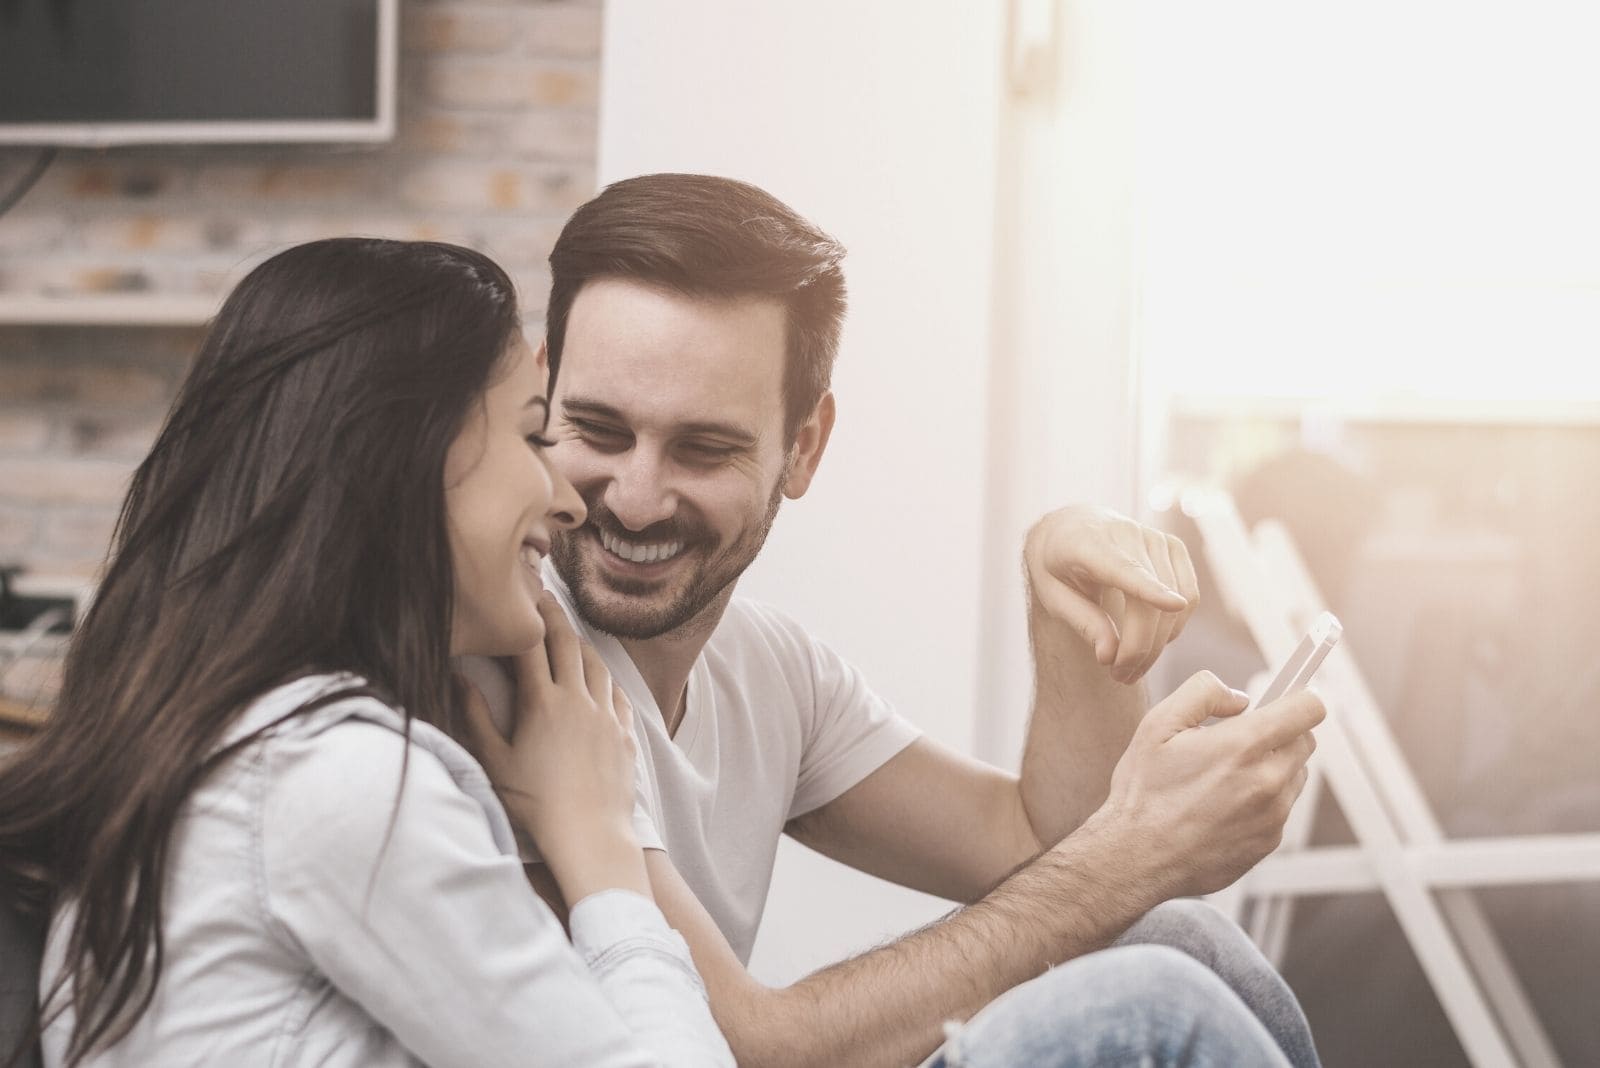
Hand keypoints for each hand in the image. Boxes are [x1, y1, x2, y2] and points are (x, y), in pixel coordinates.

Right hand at [462, 593, 644, 900]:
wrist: (590, 835)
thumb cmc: (535, 805)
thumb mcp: (495, 762)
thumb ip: (475, 716)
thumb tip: (459, 677)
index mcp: (541, 703)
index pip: (530, 646)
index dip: (523, 618)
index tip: (518, 597)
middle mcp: (577, 699)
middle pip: (567, 644)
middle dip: (555, 616)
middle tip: (546, 597)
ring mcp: (605, 715)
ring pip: (596, 664)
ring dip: (581, 643)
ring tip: (570, 633)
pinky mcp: (624, 733)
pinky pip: (616, 693)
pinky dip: (605, 678)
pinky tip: (600, 678)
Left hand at [1024, 505, 1198, 683]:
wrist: (1070, 527)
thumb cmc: (1056, 564)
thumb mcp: (1052, 595)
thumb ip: (1083, 622)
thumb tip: (1108, 656)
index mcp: (1087, 543)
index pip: (1124, 568)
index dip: (1150, 588)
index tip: (1174, 606)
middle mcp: (1127, 534)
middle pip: (1150, 603)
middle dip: (1140, 650)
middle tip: (1120, 677)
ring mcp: (1155, 538)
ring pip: (1177, 604)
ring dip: (1159, 645)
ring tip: (1131, 665)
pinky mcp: (1174, 547)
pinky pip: (1190, 596)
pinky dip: (1175, 625)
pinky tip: (1151, 637)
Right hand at [1092, 671, 1324, 896]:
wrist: (1136, 857)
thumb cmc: (1144, 793)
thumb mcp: (1158, 725)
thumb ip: (1203, 693)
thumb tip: (1240, 698)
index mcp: (1242, 746)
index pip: (1308, 709)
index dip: (1298, 697)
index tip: (1285, 699)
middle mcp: (1267, 781)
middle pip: (1306, 740)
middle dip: (1280, 733)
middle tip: (1240, 740)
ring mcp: (1273, 815)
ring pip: (1295, 775)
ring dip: (1273, 767)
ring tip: (1226, 777)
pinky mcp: (1270, 841)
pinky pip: (1281, 808)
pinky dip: (1262, 800)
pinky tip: (1223, 806)